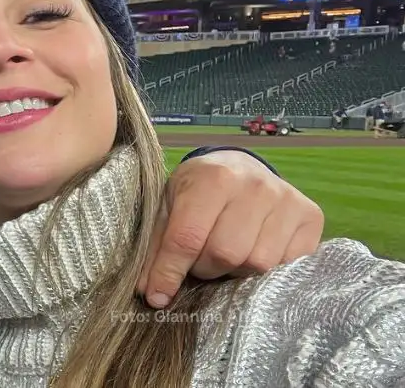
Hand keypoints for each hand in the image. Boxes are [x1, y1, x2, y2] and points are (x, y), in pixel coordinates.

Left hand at [137, 149, 323, 307]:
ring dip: (234, 271)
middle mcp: (255, 185)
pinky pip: (286, 266)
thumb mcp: (169, 205)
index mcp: (213, 177)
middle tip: (199, 261)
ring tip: (225, 255)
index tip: (157, 296)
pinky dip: (264, 270)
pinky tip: (252, 252)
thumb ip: (157, 245)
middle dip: (204, 268)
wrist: (240, 166)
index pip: (187, 237)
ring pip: (256, 264)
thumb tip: (150, 292)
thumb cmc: (198, 189)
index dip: (169, 272)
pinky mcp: (311, 216)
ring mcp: (287, 200)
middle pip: (226, 254)